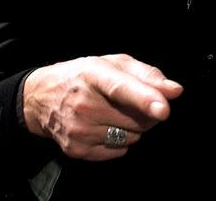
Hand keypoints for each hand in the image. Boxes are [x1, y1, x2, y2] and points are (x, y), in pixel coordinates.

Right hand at [22, 54, 182, 160]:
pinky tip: (104, 126)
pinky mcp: (76, 149)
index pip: (122, 88)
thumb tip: (174, 91)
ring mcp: (77, 129)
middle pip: (136, 119)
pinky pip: (118, 151)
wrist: (40, 97)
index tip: (163, 109)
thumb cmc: (84, 76)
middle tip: (131, 103)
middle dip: (145, 113)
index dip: (145, 99)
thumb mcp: (114, 64)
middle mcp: (83, 102)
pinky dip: (119, 141)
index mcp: (94, 74)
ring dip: (133, 128)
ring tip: (113, 112)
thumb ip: (147, 75)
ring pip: (131, 137)